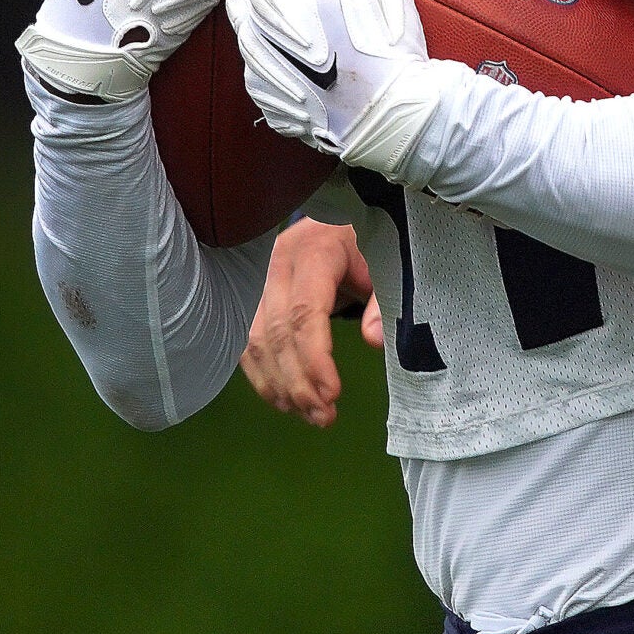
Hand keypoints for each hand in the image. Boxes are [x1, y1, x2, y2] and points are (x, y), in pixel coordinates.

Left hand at [224, 0, 470, 176]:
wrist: (395, 118)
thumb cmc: (384, 44)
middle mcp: (255, 36)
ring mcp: (262, 76)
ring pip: (247, 33)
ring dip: (266, 14)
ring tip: (297, 5)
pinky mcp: (276, 108)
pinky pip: (262, 73)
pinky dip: (276, 57)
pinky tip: (302, 54)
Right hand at [242, 218, 382, 427]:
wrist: (344, 216)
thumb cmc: (369, 241)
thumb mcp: (386, 263)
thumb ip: (383, 302)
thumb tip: (374, 341)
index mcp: (314, 250)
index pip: (305, 312)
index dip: (315, 358)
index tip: (333, 393)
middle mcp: (277, 264)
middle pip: (276, 333)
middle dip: (298, 382)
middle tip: (324, 417)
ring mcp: (259, 280)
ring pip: (255, 342)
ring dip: (279, 386)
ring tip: (310, 415)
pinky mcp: (253, 295)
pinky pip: (248, 342)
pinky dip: (264, 375)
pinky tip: (285, 400)